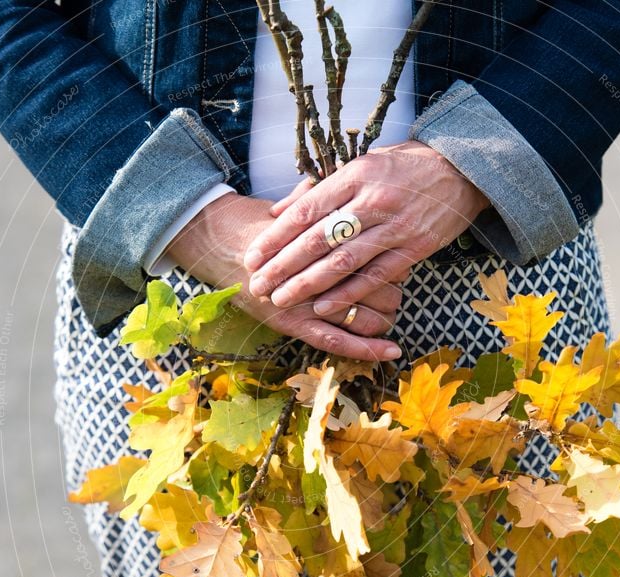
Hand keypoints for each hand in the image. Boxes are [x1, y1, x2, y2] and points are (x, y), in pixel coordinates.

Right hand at [166, 193, 403, 360]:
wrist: (222, 248)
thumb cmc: (260, 228)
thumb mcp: (292, 206)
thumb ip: (316, 196)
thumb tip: (333, 181)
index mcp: (330, 243)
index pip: (380, 255)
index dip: (394, 261)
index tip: (397, 261)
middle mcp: (323, 273)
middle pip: (380, 287)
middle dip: (392, 293)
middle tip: (394, 290)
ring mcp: (310, 302)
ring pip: (366, 316)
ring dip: (383, 319)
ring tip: (388, 317)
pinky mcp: (297, 325)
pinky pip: (339, 341)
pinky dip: (368, 349)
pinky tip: (393, 351)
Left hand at [242, 140, 489, 315]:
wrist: (461, 170)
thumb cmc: (403, 168)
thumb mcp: (360, 165)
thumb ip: (320, 190)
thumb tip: (277, 211)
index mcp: (355, 175)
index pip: (306, 211)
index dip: (276, 237)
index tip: (252, 256)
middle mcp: (373, 200)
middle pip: (318, 239)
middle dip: (283, 266)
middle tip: (258, 285)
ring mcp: (395, 226)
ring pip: (343, 261)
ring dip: (308, 284)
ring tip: (281, 299)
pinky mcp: (414, 248)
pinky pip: (375, 276)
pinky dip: (348, 293)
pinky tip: (323, 306)